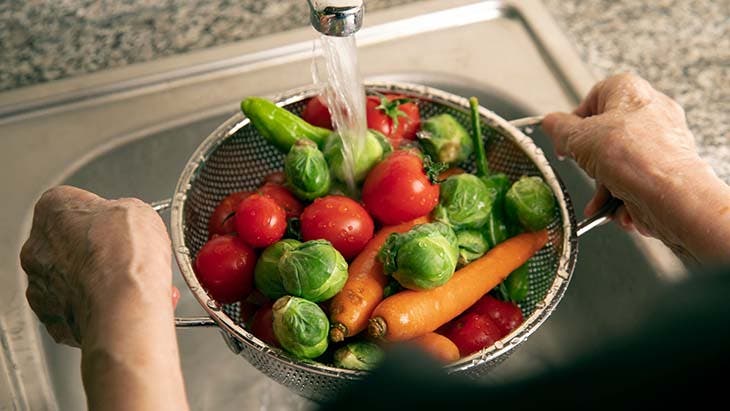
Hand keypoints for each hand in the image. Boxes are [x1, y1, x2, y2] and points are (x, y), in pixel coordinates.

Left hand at [20, 185, 174, 346]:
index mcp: (52, 211)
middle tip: (129, 257)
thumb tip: (128, 221)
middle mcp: (39, 249)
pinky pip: (80, 310)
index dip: (105, 217)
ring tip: (132, 284)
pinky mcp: (55, 320)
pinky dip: (101, 309)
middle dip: (100, 252)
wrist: (125, 305)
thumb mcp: (139, 210)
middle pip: (72, 246)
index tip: (122, 225)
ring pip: (75, 281)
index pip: (75, 205)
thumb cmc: (125, 258)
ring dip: (101, 282)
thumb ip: (122, 212)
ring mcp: (43, 288)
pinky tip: (125, 304)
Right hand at [543, 73, 729, 262]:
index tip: (564, 139)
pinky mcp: (666, 170)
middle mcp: (650, 113)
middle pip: (604, 136)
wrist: (672, 196)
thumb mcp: (580, 138)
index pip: (594, 97)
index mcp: (631, 92)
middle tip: (585, 168)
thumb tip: (550, 123)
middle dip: (591, 163)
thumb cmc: (635, 158)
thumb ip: (559, 129)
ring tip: (602, 200)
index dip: (575, 120)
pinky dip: (623, 197)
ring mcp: (661, 142)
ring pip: (618, 163)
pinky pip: (635, 181)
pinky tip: (619, 207)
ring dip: (605, 187)